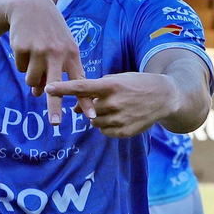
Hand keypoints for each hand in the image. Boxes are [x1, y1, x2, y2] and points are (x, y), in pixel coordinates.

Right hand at [4, 0, 91, 124]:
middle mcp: (57, 53)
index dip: (86, 101)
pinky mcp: (23, 48)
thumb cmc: (50, 31)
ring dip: (32, 78)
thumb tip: (40, 94)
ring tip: (35, 59)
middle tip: (56, 124)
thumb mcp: (62, 47)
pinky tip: (26, 48)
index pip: (80, 82)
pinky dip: (22, 64)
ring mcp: (39, 51)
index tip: (92, 116)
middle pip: (56, 88)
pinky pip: (21, 69)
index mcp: (72, 54)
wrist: (31, 6)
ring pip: (33, 81)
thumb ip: (57, 71)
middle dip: (55, 108)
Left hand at [43, 72, 180, 137]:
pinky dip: (107, 126)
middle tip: (104, 101)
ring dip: (98, 117)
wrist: (164, 97)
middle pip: (87, 109)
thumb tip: (76, 110)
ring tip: (116, 108)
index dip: (63, 88)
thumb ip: (95, 92)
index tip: (48, 88)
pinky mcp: (125, 132)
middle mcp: (114, 102)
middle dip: (91, 107)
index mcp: (111, 85)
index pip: (81, 86)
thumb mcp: (117, 80)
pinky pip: (104, 132)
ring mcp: (120, 119)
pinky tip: (120, 117)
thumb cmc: (136, 85)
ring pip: (94, 122)